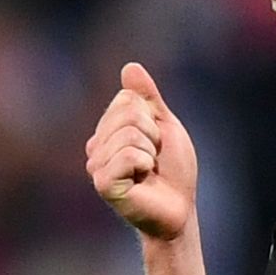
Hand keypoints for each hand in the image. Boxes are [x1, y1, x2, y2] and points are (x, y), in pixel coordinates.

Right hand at [86, 61, 198, 240]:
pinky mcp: (103, 184)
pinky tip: (143, 180)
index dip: (152, 117)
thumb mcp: (165, 125)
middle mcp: (95, 147)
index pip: (127, 99)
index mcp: (107, 131)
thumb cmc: (172, 170)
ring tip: (149, 171)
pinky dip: (144, 164)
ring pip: (129, 133)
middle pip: (127, 113)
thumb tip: (130, 67)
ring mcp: (96, 166)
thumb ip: (148, 98)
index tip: (156, 142)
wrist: (179, 207)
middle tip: (154, 159)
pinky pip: (127, 156)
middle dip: (152, 133)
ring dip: (150, 151)